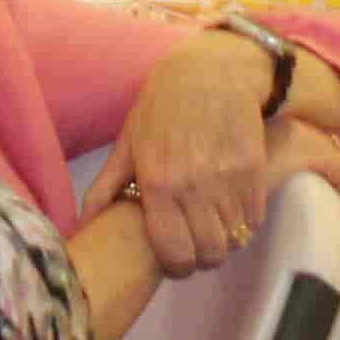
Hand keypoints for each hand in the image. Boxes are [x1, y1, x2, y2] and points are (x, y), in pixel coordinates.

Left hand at [117, 35, 283, 271]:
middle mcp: (193, 187)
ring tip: (216, 226)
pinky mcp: (254, 169)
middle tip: (200, 248)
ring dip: (226, 239)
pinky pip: (255, 217)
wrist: (210, 71)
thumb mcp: (128, 143)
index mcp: (157, 185)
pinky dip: (246, 221)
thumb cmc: (162, 108)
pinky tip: (233, 208)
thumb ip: (106, 186)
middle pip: (209, 253)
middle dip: (204, 258)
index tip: (178, 263)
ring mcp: (227, 179)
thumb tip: (84, 222)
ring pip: (234, 238)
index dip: (178, 268)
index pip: (173, 253)